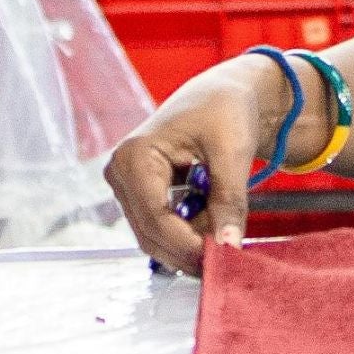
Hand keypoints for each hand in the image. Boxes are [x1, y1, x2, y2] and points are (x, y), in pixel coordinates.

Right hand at [105, 55, 290, 274]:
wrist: (223, 94)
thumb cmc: (226, 110)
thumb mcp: (233, 151)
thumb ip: (229, 201)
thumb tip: (228, 248)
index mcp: (135, 155)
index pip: (156, 217)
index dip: (188, 244)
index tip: (222, 259)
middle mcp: (121, 173)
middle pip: (151, 233)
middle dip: (189, 249)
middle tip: (228, 259)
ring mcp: (127, 186)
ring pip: (156, 235)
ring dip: (191, 241)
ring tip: (227, 231)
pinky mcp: (139, 194)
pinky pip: (161, 227)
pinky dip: (189, 231)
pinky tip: (214, 221)